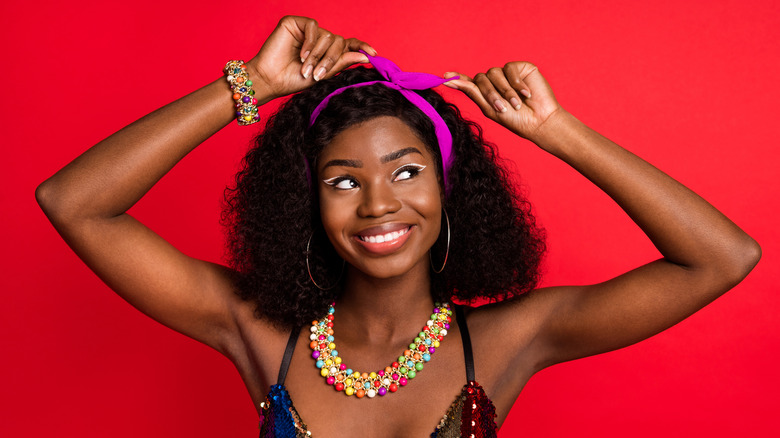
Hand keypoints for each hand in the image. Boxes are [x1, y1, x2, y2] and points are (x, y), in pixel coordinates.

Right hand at [245, 16, 375, 102]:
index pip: (349, 44)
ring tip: (306, 69)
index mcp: (328, 52)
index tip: (373, 54)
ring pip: (327, 35)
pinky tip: (302, 55)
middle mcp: (320, 39)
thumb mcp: (323, 75)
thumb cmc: (293, 80)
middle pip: (339, 41)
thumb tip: (365, 56)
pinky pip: (314, 27)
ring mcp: (308, 31)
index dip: (361, 46)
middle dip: (331, 59)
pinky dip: (310, 43)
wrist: (271, 80)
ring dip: (318, 55)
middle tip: (318, 74)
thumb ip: (342, 63)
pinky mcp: (295, 23)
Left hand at [444, 62, 561, 143]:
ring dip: (505, 91)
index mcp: (485, 93)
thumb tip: (450, 81)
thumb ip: (473, 93)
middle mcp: (494, 82)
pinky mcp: (520, 68)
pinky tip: (526, 93)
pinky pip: (510, 69)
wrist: (540, 120)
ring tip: (516, 104)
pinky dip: (516, 83)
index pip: (468, 83)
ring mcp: (507, 74)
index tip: (444, 77)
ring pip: (494, 73)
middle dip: (490, 94)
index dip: (457, 79)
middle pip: (481, 79)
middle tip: (502, 108)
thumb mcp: (490, 109)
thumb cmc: (515, 119)